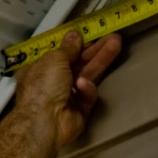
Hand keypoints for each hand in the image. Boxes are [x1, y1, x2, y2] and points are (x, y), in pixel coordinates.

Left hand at [15, 31, 121, 148]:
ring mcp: (67, 97)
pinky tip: (83, 85)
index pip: (62, 54)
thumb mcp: (54, 59)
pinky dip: (86, 89)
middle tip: (114, 37)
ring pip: (87, 76)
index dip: (77, 44)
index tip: (92, 34)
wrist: (45, 122)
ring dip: (100, 60)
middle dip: (95, 50)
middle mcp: (53, 82)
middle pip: (78, 63)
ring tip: (117, 44)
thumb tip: (74, 35)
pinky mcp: (80, 111)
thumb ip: (68, 47)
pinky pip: (86, 96)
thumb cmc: (43, 86)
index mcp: (41, 69)